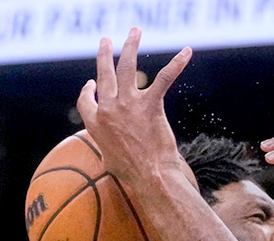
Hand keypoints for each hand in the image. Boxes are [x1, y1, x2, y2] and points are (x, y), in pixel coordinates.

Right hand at [76, 28, 191, 183]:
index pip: (86, 100)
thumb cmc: (133, 175)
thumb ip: (108, 150)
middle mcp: (108, 109)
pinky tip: (186, 52)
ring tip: (135, 31)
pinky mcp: (150, 105)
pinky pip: (164, 78)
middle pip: (105, 74)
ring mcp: (128, 104)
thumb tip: (111, 156)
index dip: (88, 90)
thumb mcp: (110, 162)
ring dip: (131, 45)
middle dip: (105, 54)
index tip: (92, 82)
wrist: (150, 176)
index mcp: (94, 123)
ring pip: (128, 67)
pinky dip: (177, 64)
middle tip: (106, 40)